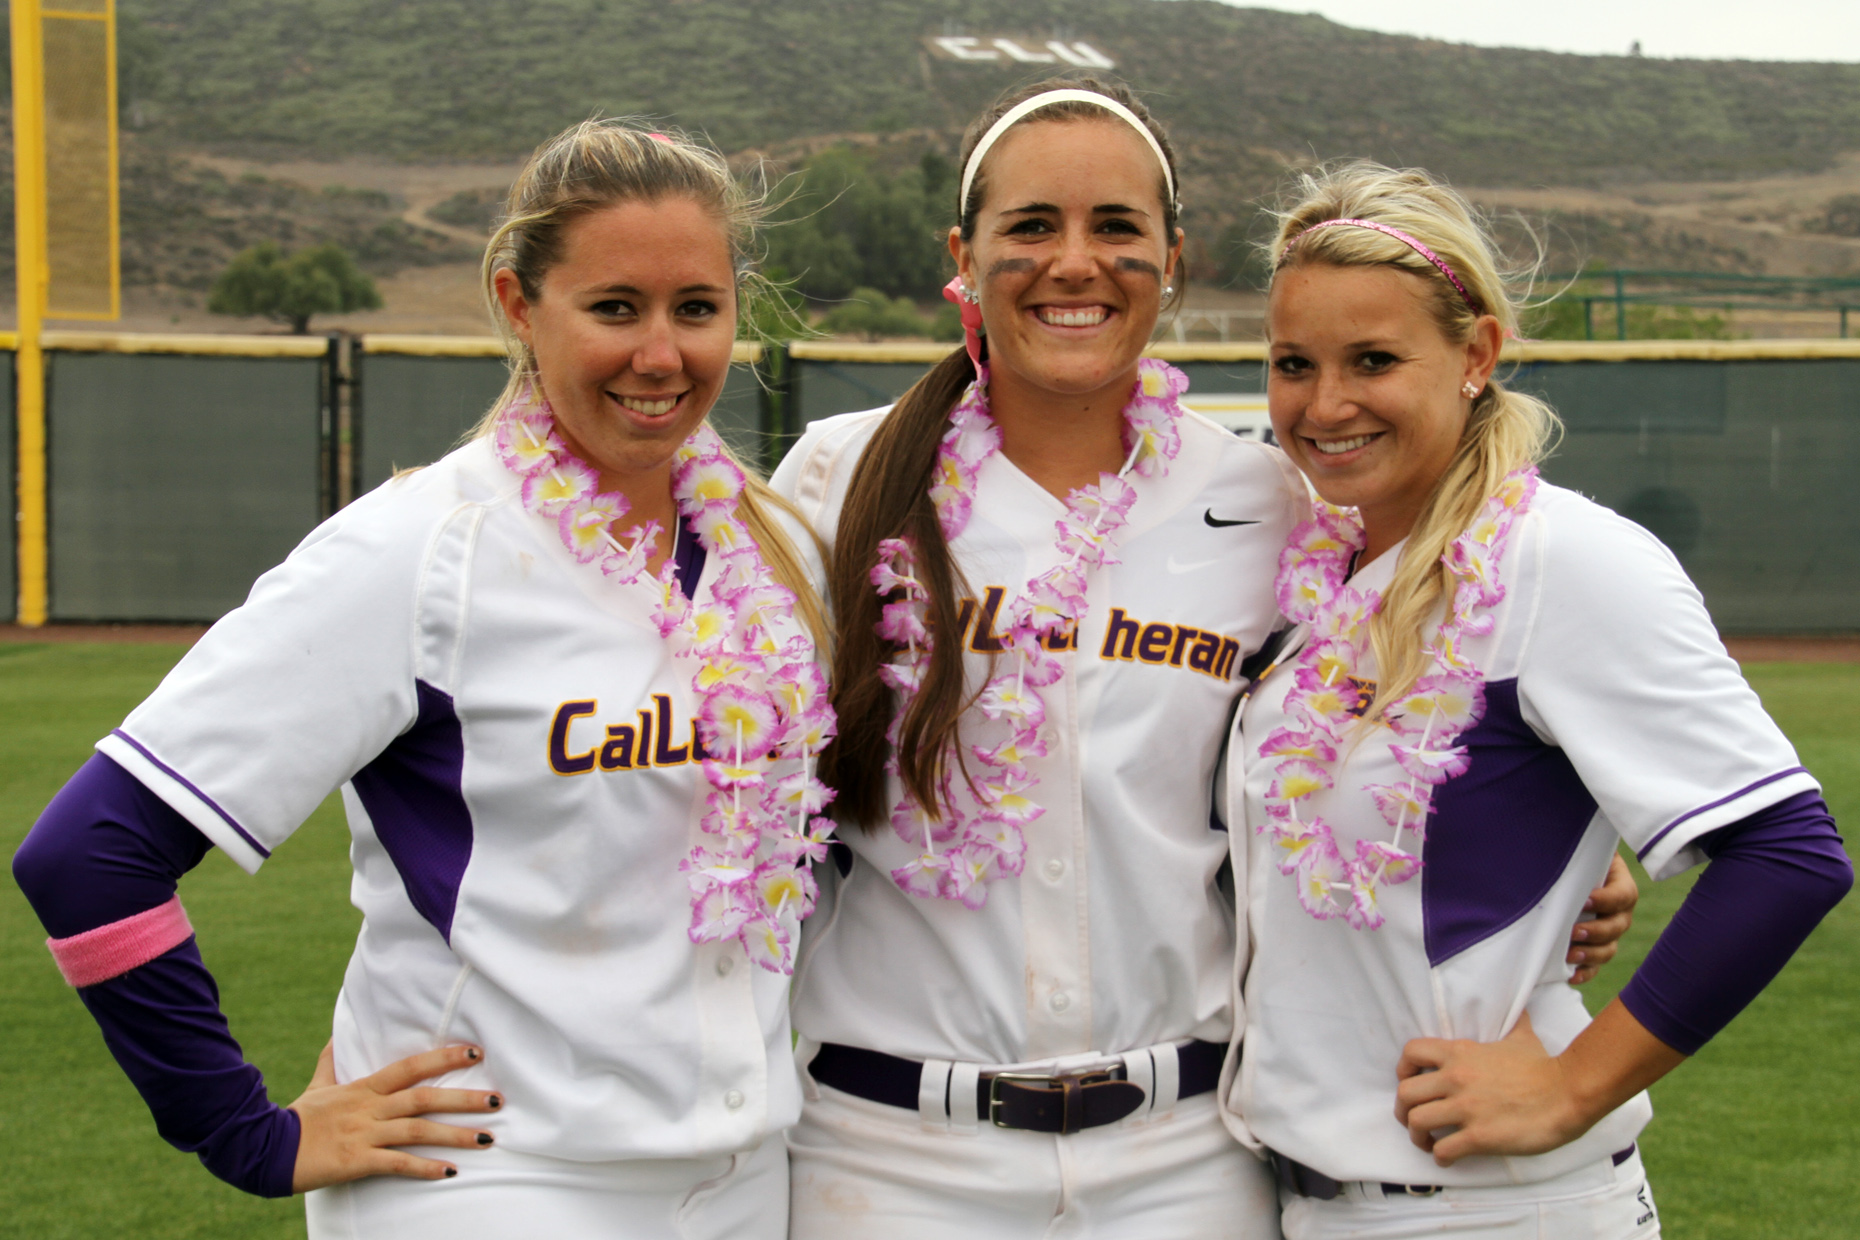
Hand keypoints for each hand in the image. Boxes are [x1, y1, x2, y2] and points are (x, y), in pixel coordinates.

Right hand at [288, 1041, 502, 1191]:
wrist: (264, 1150)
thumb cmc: (295, 1118)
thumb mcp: (316, 1085)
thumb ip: (331, 1061)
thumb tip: (335, 1035)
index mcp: (364, 1087)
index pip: (411, 1066)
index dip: (444, 1057)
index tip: (476, 1051)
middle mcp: (370, 1107)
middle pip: (424, 1098)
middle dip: (463, 1098)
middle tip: (498, 1099)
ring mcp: (364, 1134)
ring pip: (417, 1131)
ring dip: (454, 1135)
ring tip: (487, 1138)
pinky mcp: (356, 1162)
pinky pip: (396, 1164)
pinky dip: (424, 1168)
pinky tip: (449, 1172)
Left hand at [1395, 1001, 1686, 1167]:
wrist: (1568, 1093)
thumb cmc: (1545, 1067)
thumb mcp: (1522, 1037)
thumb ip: (1512, 1022)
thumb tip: (1520, 1008)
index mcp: (1461, 1053)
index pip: (1411, 1052)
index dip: (1404, 1070)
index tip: (1411, 1082)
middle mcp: (1456, 1078)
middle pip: (1404, 1093)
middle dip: (1403, 1110)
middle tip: (1415, 1120)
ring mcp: (1466, 1108)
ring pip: (1416, 1122)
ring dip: (1418, 1136)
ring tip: (1430, 1142)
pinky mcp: (1479, 1136)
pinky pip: (1443, 1150)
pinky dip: (1441, 1157)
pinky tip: (1450, 1157)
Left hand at [1569, 852, 1637, 983]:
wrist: (1566, 870)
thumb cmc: (1571, 855)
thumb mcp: (1577, 848)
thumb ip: (1574, 849)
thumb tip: (1553, 846)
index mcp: (1620, 885)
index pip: (1623, 896)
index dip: (1607, 900)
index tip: (1586, 899)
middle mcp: (1619, 912)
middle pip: (1617, 927)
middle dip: (1596, 932)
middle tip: (1573, 931)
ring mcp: (1608, 932)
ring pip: (1608, 949)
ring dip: (1590, 954)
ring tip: (1571, 954)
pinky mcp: (1594, 948)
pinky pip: (1594, 966)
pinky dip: (1584, 972)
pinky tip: (1570, 975)